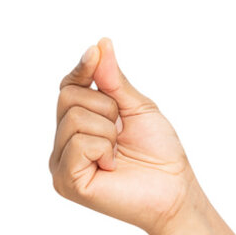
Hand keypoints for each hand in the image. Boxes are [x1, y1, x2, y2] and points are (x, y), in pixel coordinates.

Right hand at [50, 38, 202, 234]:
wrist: (174, 190)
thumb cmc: (159, 152)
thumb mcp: (136, 106)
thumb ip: (113, 79)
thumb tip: (100, 44)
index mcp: (78, 125)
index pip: (68, 87)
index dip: (82, 69)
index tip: (96, 54)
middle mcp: (64, 143)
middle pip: (68, 97)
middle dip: (105, 107)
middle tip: (122, 132)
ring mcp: (61, 164)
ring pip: (74, 119)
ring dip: (107, 132)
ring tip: (118, 153)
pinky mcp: (66, 182)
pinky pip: (77, 144)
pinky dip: (103, 150)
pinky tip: (112, 166)